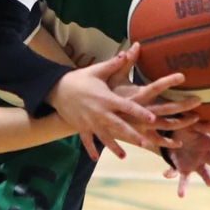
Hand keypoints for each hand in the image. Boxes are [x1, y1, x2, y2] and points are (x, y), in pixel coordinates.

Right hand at [49, 45, 197, 160]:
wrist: (56, 88)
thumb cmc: (80, 78)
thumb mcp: (97, 70)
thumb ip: (114, 64)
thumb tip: (129, 51)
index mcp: (107, 98)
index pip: (127, 106)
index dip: (140, 112)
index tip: (152, 118)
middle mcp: (100, 112)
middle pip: (119, 126)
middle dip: (132, 135)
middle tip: (145, 143)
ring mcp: (89, 122)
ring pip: (104, 137)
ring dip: (114, 147)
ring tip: (123, 156)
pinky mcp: (80, 127)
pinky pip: (86, 141)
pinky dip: (90, 150)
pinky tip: (96, 158)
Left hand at [161, 122, 209, 197]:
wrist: (172, 136)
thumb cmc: (185, 129)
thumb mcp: (190, 124)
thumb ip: (201, 126)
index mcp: (207, 143)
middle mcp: (204, 155)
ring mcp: (195, 164)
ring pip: (203, 172)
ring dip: (207, 178)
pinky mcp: (184, 170)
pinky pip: (183, 178)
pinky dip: (179, 183)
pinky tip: (173, 185)